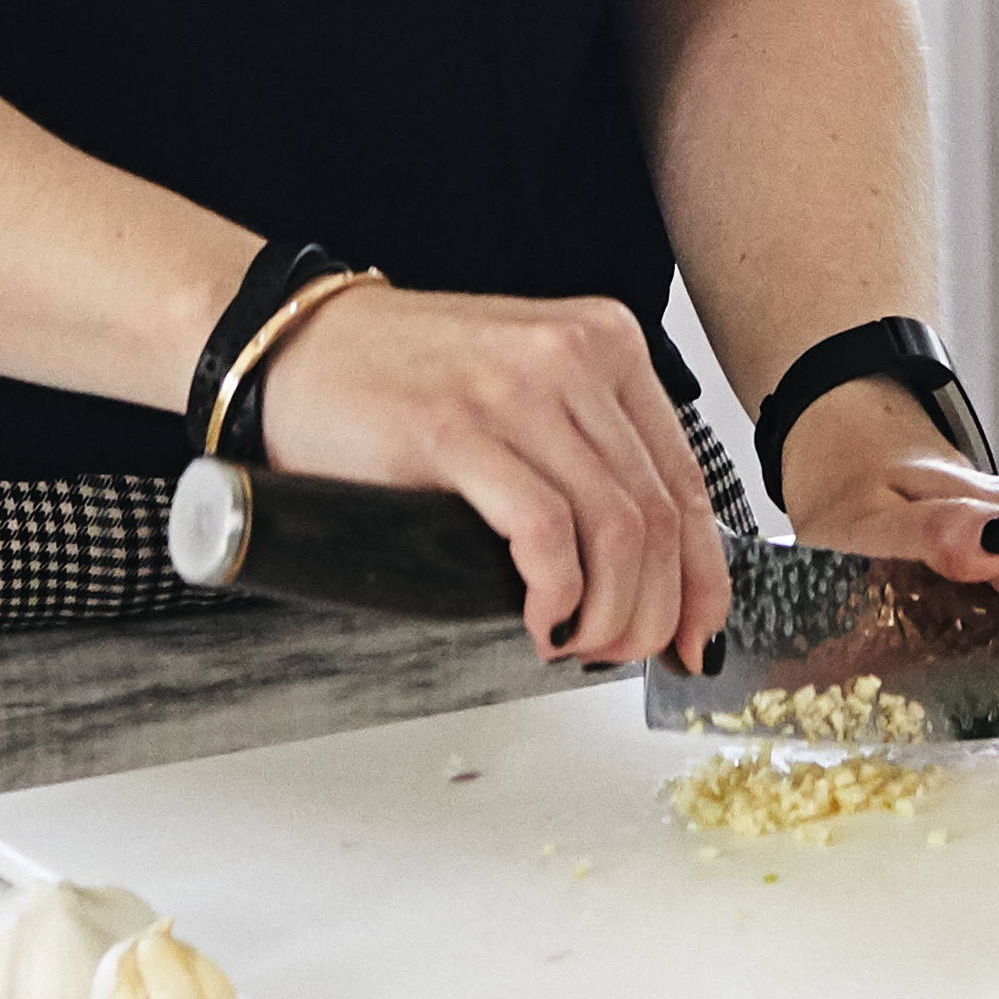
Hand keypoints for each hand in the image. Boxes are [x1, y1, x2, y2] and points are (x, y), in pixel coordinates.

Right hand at [243, 283, 736, 672]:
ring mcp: (515, 387)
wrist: (295, 346)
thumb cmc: (402, 378)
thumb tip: (651, 569)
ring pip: (618, 530)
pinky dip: (558, 594)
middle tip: (623, 655)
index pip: (688, 480)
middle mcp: (573, 355)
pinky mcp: (455, 427)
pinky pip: (545, 531)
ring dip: (608, 615)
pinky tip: (540, 620)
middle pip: (660, 516)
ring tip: (575, 644)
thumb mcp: (524, 390)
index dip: (703, 577)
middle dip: (655, 612)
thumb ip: (587, 453)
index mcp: (605, 343)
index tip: (696, 634)